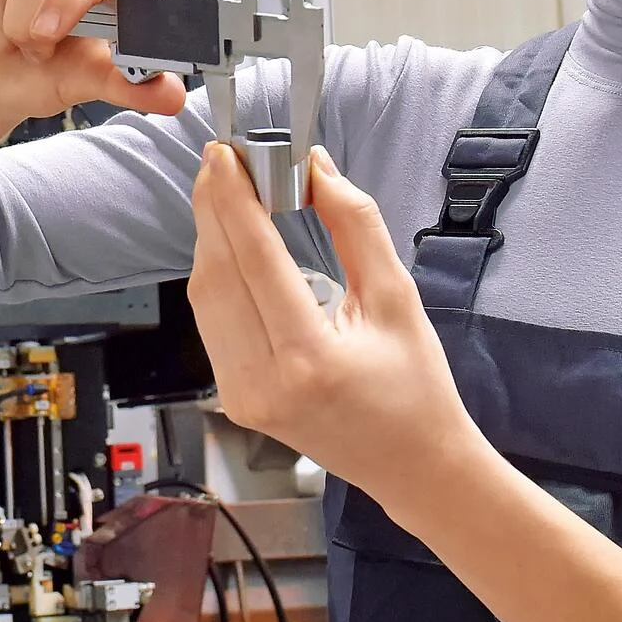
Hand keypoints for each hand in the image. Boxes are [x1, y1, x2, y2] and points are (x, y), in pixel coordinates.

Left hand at [188, 140, 621, 621]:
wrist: (411, 465)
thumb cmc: (416, 389)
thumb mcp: (397, 298)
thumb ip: (355, 226)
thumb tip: (316, 168)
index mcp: (310, 360)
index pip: (255, 261)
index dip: (234, 200)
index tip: (226, 156)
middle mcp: (265, 383)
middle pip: (218, 275)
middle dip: (214, 210)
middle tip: (222, 162)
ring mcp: (243, 397)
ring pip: (205, 299)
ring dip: (210, 240)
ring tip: (225, 194)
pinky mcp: (235, 400)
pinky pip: (211, 325)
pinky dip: (216, 277)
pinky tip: (229, 246)